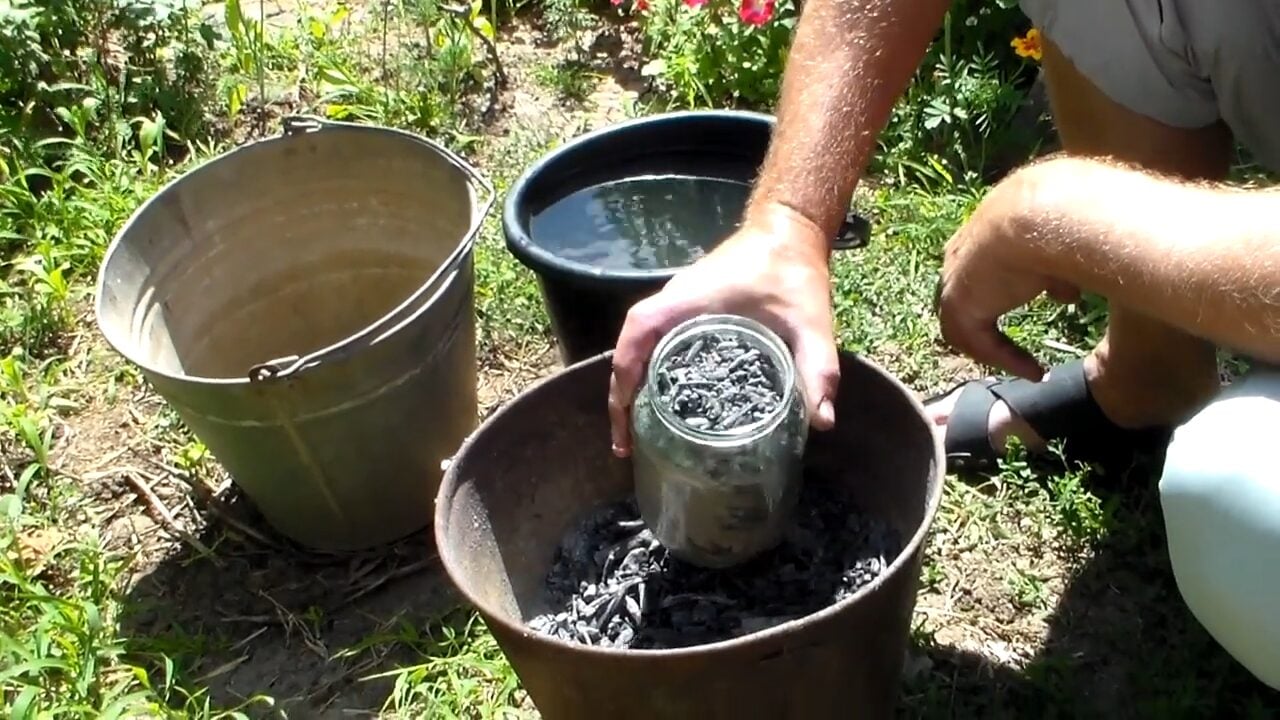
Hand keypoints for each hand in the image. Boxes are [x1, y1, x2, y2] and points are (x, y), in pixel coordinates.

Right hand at [608, 204, 840, 456]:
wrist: (789, 231)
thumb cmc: (792, 270)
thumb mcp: (809, 321)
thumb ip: (817, 367)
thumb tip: (820, 421)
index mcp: (686, 302)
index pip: (636, 338)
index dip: (624, 382)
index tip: (626, 422)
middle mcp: (671, 303)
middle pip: (628, 351)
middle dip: (621, 398)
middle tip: (627, 445)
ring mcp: (676, 306)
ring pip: (638, 349)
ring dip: (631, 387)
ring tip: (637, 433)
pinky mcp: (687, 311)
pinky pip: (655, 344)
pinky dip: (649, 374)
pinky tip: (665, 405)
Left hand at [936, 167, 1080, 379]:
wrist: (1045, 213)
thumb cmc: (1061, 220)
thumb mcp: (1061, 250)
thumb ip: (1056, 275)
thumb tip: (1066, 296)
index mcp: (981, 234)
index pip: (980, 270)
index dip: (1000, 291)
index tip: (1027, 307)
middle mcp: (960, 254)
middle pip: (964, 298)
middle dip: (984, 325)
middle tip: (1010, 350)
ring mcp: (954, 279)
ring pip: (963, 325)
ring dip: (994, 349)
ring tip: (1026, 368)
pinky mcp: (958, 303)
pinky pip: (976, 341)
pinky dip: (1004, 358)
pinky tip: (1033, 370)